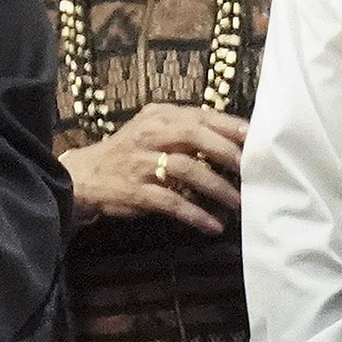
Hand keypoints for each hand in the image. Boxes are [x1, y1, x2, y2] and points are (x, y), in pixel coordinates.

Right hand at [63, 106, 247, 237]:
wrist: (86, 176)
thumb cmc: (130, 154)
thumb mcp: (153, 131)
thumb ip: (185, 131)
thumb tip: (232, 141)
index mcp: (160, 116)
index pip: (201, 116)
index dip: (229, 126)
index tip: (255, 138)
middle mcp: (151, 134)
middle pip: (196, 136)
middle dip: (228, 153)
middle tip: (251, 172)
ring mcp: (143, 162)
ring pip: (188, 170)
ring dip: (218, 189)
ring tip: (239, 204)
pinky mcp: (137, 191)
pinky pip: (172, 202)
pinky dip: (196, 215)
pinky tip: (213, 226)